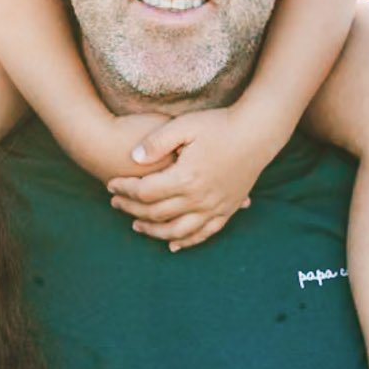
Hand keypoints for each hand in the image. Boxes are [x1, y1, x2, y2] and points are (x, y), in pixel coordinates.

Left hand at [106, 104, 282, 250]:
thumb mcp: (185, 125)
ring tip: (136, 225)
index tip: (110, 184)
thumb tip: (132, 158)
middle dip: (131, 209)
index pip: (145, 191)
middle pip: (156, 212)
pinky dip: (187, 241)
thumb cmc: (220, 124)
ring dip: (154, 232)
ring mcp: (215, 207)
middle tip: (115, 203)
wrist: (258, 132)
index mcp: (186, 177)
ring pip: (177, 231)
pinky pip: (204, 234)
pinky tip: (173, 244)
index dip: (124, 189)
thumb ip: (157, 142)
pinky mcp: (227, 210)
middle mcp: (200, 198)